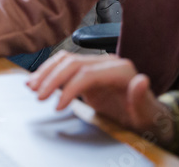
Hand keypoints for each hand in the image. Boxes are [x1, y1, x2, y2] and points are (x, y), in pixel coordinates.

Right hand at [26, 52, 175, 145]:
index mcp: (121, 71)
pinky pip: (66, 67)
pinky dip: (50, 72)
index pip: (87, 73)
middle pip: (73, 63)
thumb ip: (142, 98)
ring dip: (47, 72)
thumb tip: (142, 80)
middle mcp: (108, 63)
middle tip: (37, 96)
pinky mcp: (89, 71)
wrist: (148, 116)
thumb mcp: (147, 114)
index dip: (69, 88)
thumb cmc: (147, 116)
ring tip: (30, 86)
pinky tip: (38, 81)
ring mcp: (97, 65)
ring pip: (66, 60)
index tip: (57, 106)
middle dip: (52, 78)